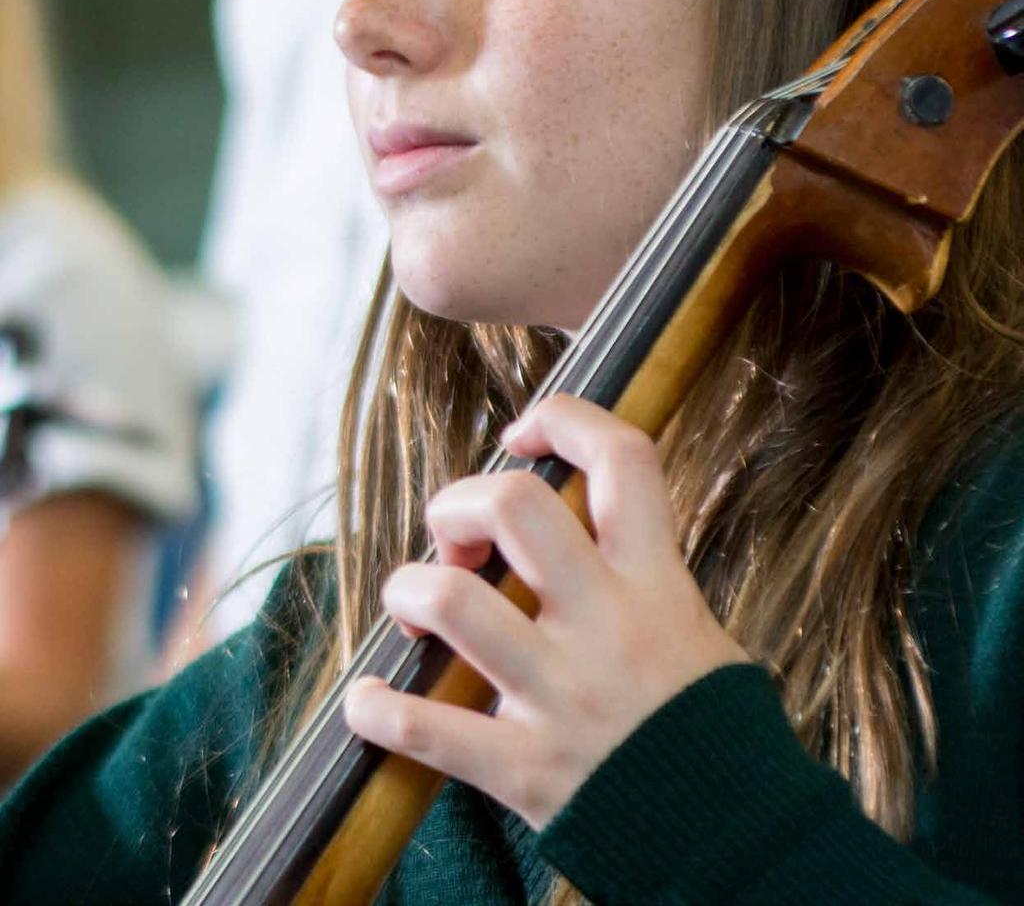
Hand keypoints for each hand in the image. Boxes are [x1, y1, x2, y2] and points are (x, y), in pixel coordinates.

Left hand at [343, 395, 747, 828]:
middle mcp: (606, 624)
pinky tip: (370, 699)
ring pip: (453, 603)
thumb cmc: (707, 723)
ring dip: (410, 590)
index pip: (620, 458)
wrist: (733, 838)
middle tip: (457, 537)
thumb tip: (571, 511)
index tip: (522, 433)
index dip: (562, 419)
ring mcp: (561, 694)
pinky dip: (378, 710)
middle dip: (462, 502)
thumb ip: (639, 568)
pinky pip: (425, 729)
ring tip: (415, 605)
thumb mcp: (695, 623)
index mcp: (656, 580)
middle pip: (515, 507)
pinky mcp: (524, 768)